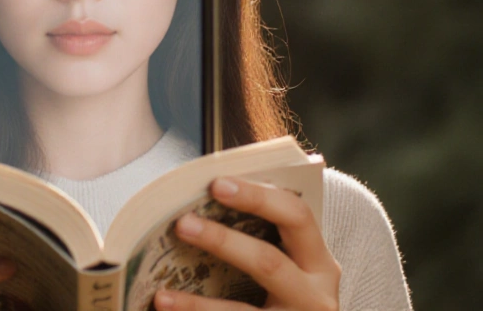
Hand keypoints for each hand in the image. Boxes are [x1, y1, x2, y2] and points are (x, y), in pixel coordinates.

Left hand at [154, 178, 340, 310]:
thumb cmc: (291, 293)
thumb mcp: (295, 266)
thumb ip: (268, 235)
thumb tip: (210, 200)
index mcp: (319, 262)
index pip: (296, 216)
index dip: (257, 197)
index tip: (216, 184)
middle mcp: (315, 295)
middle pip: (268, 263)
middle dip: (222, 241)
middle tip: (182, 224)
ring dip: (199, 305)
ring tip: (163, 295)